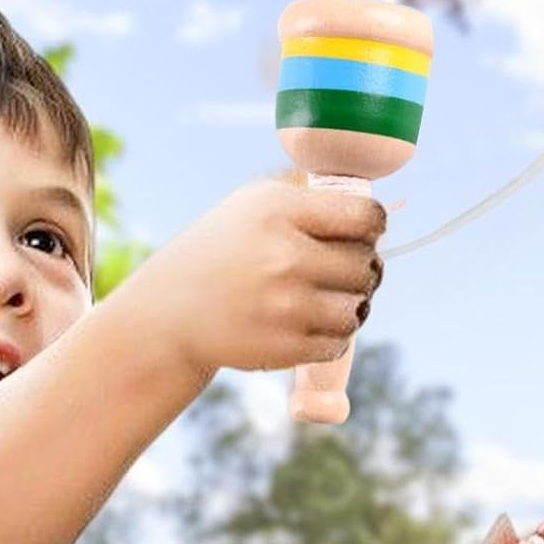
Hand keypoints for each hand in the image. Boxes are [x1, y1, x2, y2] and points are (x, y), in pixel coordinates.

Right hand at [122, 174, 385, 380]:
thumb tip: (374, 205)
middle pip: (366, 265)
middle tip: (340, 270)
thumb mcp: (253, 204)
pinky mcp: (282, 347)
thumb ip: (311, 197)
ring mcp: (284, 305)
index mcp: (278, 211)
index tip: (364, 232)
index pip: (366, 216)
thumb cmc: (221, 251)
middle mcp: (283, 256)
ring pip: (358, 308)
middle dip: (361, 268)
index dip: (373, 226)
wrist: (169, 312)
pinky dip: (331, 336)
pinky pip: (338, 344)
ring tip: (327, 298)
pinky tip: (308, 322)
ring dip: (350, 306)